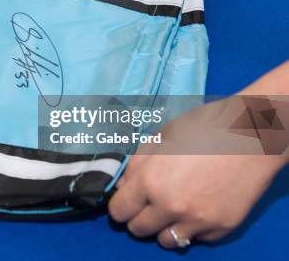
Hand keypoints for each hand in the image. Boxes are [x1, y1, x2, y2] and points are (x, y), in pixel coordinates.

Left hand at [108, 62, 288, 248]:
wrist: (251, 136)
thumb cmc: (202, 129)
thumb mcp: (159, 139)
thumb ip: (135, 166)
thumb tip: (122, 187)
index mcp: (150, 182)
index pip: (118, 212)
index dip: (120, 206)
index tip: (127, 201)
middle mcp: (171, 206)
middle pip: (138, 230)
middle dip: (139, 217)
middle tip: (150, 203)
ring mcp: (198, 220)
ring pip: (166, 241)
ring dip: (164, 227)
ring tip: (173, 208)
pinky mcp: (221, 227)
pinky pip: (197, 238)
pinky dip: (194, 227)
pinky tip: (199, 205)